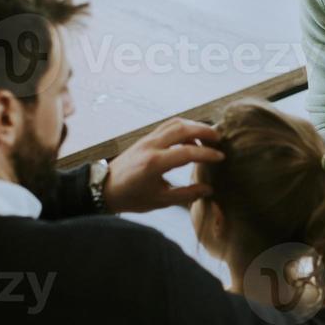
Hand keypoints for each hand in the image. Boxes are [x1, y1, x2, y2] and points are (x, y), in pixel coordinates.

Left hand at [103, 118, 222, 213]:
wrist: (104, 188)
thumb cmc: (131, 197)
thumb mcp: (160, 201)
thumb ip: (186, 194)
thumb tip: (208, 190)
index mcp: (155, 163)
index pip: (188, 152)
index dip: (207, 154)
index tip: (221, 157)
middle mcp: (151, 146)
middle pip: (183, 128)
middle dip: (204, 131)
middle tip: (219, 139)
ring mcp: (147, 139)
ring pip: (175, 123)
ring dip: (194, 126)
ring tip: (208, 137)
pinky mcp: (145, 138)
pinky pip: (167, 126)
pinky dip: (183, 127)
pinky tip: (191, 138)